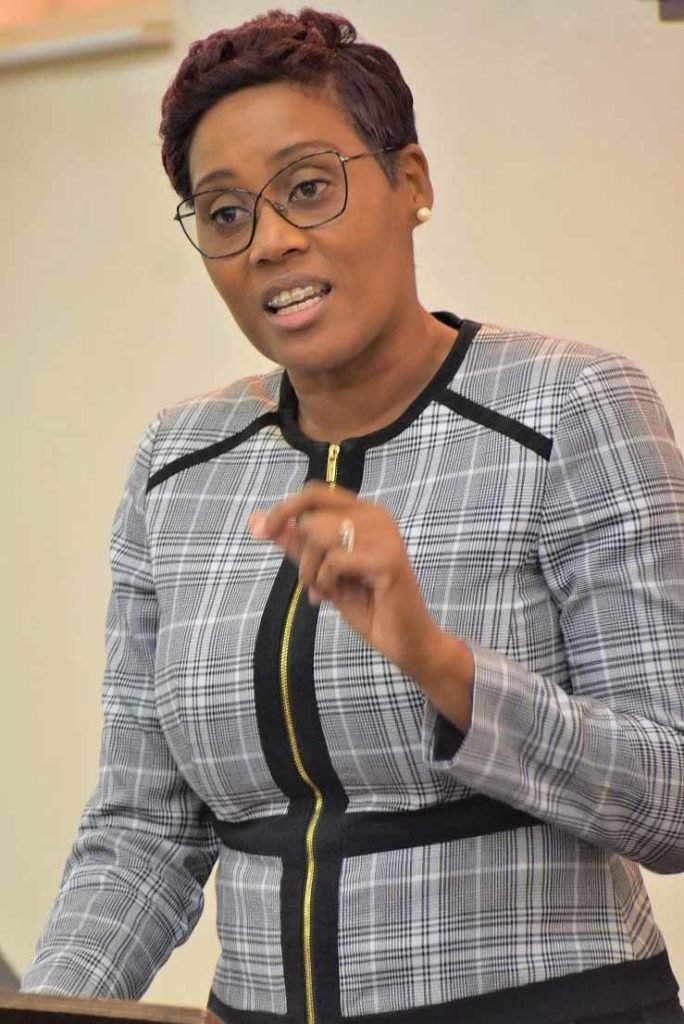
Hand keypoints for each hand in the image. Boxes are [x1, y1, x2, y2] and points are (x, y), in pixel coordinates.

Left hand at [249, 481, 473, 727]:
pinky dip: (326, 582)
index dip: (284, 509)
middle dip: (302, 555)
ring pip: (319, 535)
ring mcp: (384, 534)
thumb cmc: (367, 605)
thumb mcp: (321, 570)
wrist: (405, 641)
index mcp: (363, 512)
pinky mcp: (388, 558)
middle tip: (314, 583)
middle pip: (311, 517)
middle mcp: (376, 515)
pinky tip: (337, 595)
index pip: (314, 492)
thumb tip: (256, 520)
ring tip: (327, 590)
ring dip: (312, 571)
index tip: (261, 532)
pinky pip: (334, 560)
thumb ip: (295, 544)